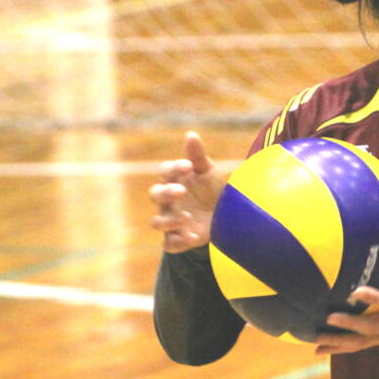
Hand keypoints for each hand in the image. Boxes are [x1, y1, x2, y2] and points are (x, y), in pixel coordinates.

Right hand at [148, 131, 229, 252]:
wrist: (223, 217)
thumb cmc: (210, 190)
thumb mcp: (207, 172)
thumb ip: (197, 156)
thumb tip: (191, 134)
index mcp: (173, 180)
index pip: (165, 171)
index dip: (174, 168)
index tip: (188, 166)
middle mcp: (167, 201)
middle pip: (155, 195)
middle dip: (166, 192)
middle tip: (182, 191)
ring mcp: (170, 220)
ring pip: (157, 222)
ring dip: (169, 220)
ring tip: (187, 218)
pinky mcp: (177, 239)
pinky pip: (169, 244)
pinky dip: (178, 241)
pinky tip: (192, 237)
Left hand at [315, 240, 378, 354]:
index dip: (374, 299)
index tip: (356, 291)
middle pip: (373, 327)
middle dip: (351, 324)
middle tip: (330, 317)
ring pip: (363, 342)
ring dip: (340, 342)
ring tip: (317, 341)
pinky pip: (361, 345)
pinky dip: (341, 348)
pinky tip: (320, 350)